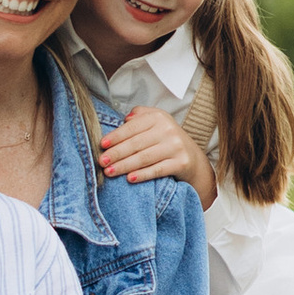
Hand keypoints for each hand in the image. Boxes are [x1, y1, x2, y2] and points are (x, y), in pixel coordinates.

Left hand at [96, 110, 215, 199]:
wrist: (191, 157)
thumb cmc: (165, 139)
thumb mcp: (155, 122)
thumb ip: (139, 116)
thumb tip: (124, 120)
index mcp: (158, 117)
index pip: (132, 127)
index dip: (116, 136)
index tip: (102, 145)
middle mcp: (168, 130)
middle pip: (136, 143)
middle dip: (116, 153)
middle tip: (102, 161)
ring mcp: (175, 146)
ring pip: (144, 158)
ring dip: (124, 166)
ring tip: (109, 172)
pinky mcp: (181, 163)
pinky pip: (157, 170)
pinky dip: (142, 175)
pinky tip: (129, 178)